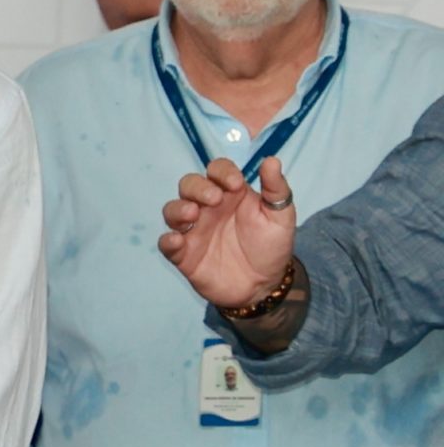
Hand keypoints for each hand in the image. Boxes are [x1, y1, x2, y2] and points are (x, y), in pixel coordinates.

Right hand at [158, 156, 296, 309]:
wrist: (264, 286)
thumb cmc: (271, 247)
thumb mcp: (281, 217)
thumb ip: (277, 190)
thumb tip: (272, 160)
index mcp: (230, 194)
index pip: (217, 170)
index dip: (222, 172)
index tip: (235, 184)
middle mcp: (207, 208)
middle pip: (189, 185)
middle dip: (197, 188)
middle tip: (214, 200)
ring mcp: (193, 230)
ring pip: (172, 210)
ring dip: (178, 209)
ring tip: (192, 215)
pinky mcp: (183, 254)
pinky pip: (166, 243)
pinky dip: (167, 240)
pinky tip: (177, 240)